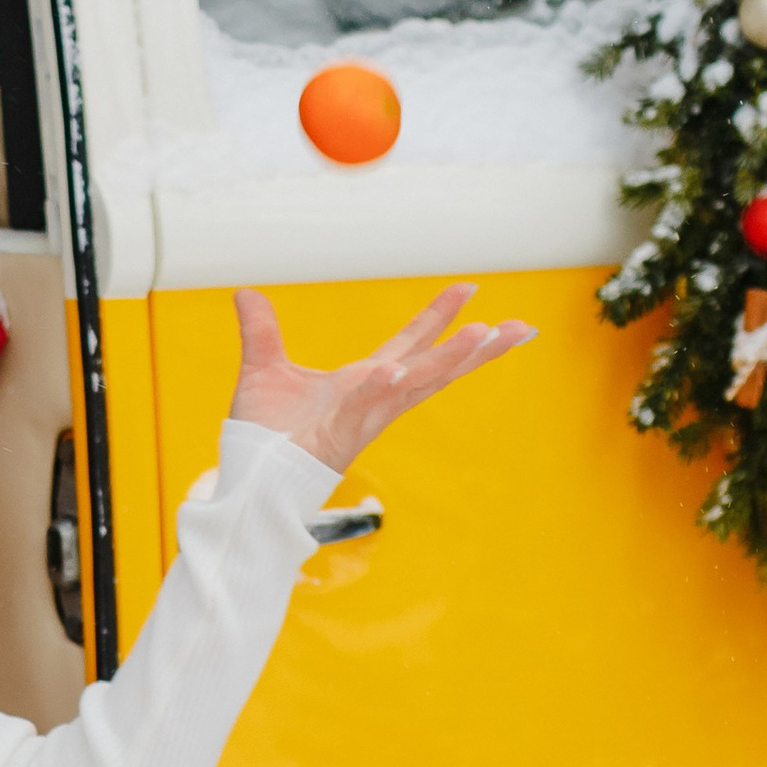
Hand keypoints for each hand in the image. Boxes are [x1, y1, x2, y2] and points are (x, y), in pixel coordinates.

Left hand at [228, 283, 533, 478]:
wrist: (246, 478)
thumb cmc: (263, 435)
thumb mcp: (263, 368)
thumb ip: (261, 331)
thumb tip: (246, 293)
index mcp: (365, 382)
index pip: (411, 344)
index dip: (439, 317)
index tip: (469, 288)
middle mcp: (375, 401)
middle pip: (435, 369)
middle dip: (476, 348)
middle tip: (520, 327)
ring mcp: (362, 420)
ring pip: (413, 386)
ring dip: (447, 360)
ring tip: (482, 334)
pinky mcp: (339, 438)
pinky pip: (363, 410)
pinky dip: (378, 390)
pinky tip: (393, 369)